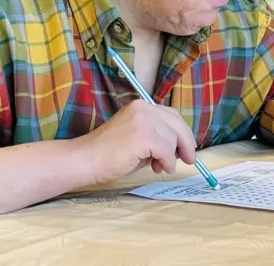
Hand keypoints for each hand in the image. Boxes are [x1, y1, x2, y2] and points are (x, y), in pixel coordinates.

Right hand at [75, 100, 197, 184]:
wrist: (84, 160)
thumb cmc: (108, 154)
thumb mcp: (137, 139)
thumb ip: (156, 138)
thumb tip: (179, 149)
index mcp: (142, 106)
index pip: (171, 116)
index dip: (182, 132)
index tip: (186, 148)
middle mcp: (144, 108)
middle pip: (177, 124)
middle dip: (186, 143)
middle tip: (189, 160)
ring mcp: (144, 120)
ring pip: (173, 139)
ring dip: (172, 156)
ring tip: (161, 167)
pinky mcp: (143, 136)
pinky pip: (166, 151)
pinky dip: (167, 162)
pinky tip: (160, 168)